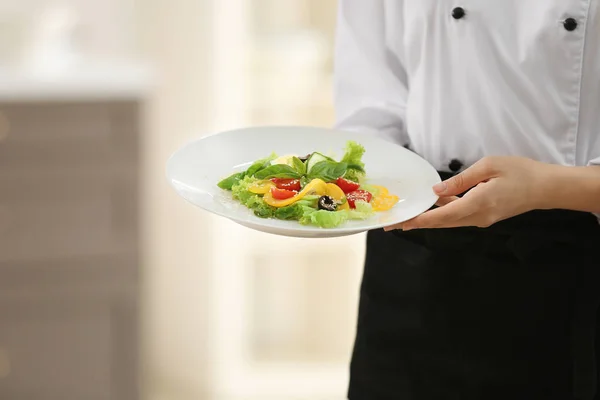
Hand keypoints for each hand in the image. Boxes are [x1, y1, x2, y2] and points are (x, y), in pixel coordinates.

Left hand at [385, 156, 552, 230]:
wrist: (546, 187)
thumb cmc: (520, 172)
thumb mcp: (488, 166)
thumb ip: (460, 180)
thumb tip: (435, 192)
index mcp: (477, 204)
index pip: (441, 216)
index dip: (419, 220)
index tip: (399, 224)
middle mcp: (477, 217)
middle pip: (441, 223)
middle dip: (417, 223)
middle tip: (393, 224)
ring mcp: (482, 219)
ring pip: (449, 221)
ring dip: (429, 218)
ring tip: (408, 214)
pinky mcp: (485, 217)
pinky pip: (459, 216)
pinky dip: (444, 212)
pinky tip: (435, 203)